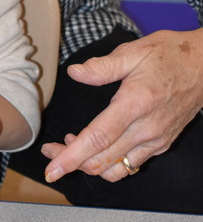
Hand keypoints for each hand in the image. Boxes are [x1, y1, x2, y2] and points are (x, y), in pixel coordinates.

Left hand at [42, 28, 202, 183]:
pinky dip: (109, 163)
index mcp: (135, 104)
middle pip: (101, 159)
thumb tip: (75, 72)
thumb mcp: (134, 52)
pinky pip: (131, 165)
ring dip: (89, 165)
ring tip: (72, 147)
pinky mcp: (161, 144)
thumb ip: (102, 66)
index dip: (72, 157)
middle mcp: (146, 128)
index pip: (98, 139)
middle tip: (50, 151)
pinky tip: (98, 147)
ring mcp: (155, 140)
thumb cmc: (171, 55)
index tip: (53, 170)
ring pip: (116, 169)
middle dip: (71, 161)